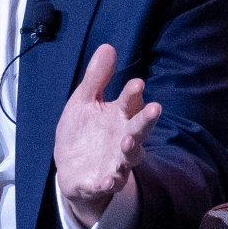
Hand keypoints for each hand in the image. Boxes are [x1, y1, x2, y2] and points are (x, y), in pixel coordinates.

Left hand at [55, 45, 160, 226]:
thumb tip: (108, 46)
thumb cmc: (83, 132)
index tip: (136, 84)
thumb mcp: (84, 102)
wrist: (72, 169)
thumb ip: (97, 78)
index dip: (133, 93)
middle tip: (154, 108)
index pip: (130, 101)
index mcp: (119, 115)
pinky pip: (112, 181)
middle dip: (147, 119)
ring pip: (131, 155)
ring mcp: (118, 160)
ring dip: (131, 149)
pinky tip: (109, 179)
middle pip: (140, 127)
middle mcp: (125, 137)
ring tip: (127, 142)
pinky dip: (112, 181)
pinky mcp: (106, 180)